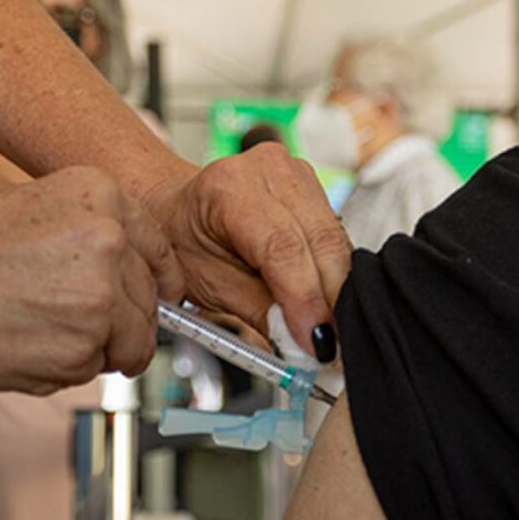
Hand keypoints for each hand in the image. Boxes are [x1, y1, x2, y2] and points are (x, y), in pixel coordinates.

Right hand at [0, 167, 184, 391]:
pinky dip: (65, 370)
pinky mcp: (81, 348)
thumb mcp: (36, 211)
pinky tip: (23, 345)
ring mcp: (101, 296)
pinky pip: (93, 370)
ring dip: (95, 349)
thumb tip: (134, 279)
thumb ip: (93, 240)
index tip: (154, 299)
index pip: (161, 252)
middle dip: (122, 321)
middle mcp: (111, 240)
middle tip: (71, 323)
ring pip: (130, 342)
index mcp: (102, 195)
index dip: (155, 283)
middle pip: (150, 302)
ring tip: (38, 331)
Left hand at [146, 143, 351, 361]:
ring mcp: (297, 174)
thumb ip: (258, 315)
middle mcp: (269, 171)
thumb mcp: (207, 286)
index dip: (306, 300)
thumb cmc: (184, 241)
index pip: (282, 248)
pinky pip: (338, 237)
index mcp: (229, 188)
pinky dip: (336, 275)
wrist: (180, 211)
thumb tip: (300, 347)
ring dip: (339, 291)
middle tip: (333, 349)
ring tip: (329, 332)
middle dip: (331, 302)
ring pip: (337, 241)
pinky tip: (327, 301)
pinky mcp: (315, 187)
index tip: (318, 344)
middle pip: (320, 242)